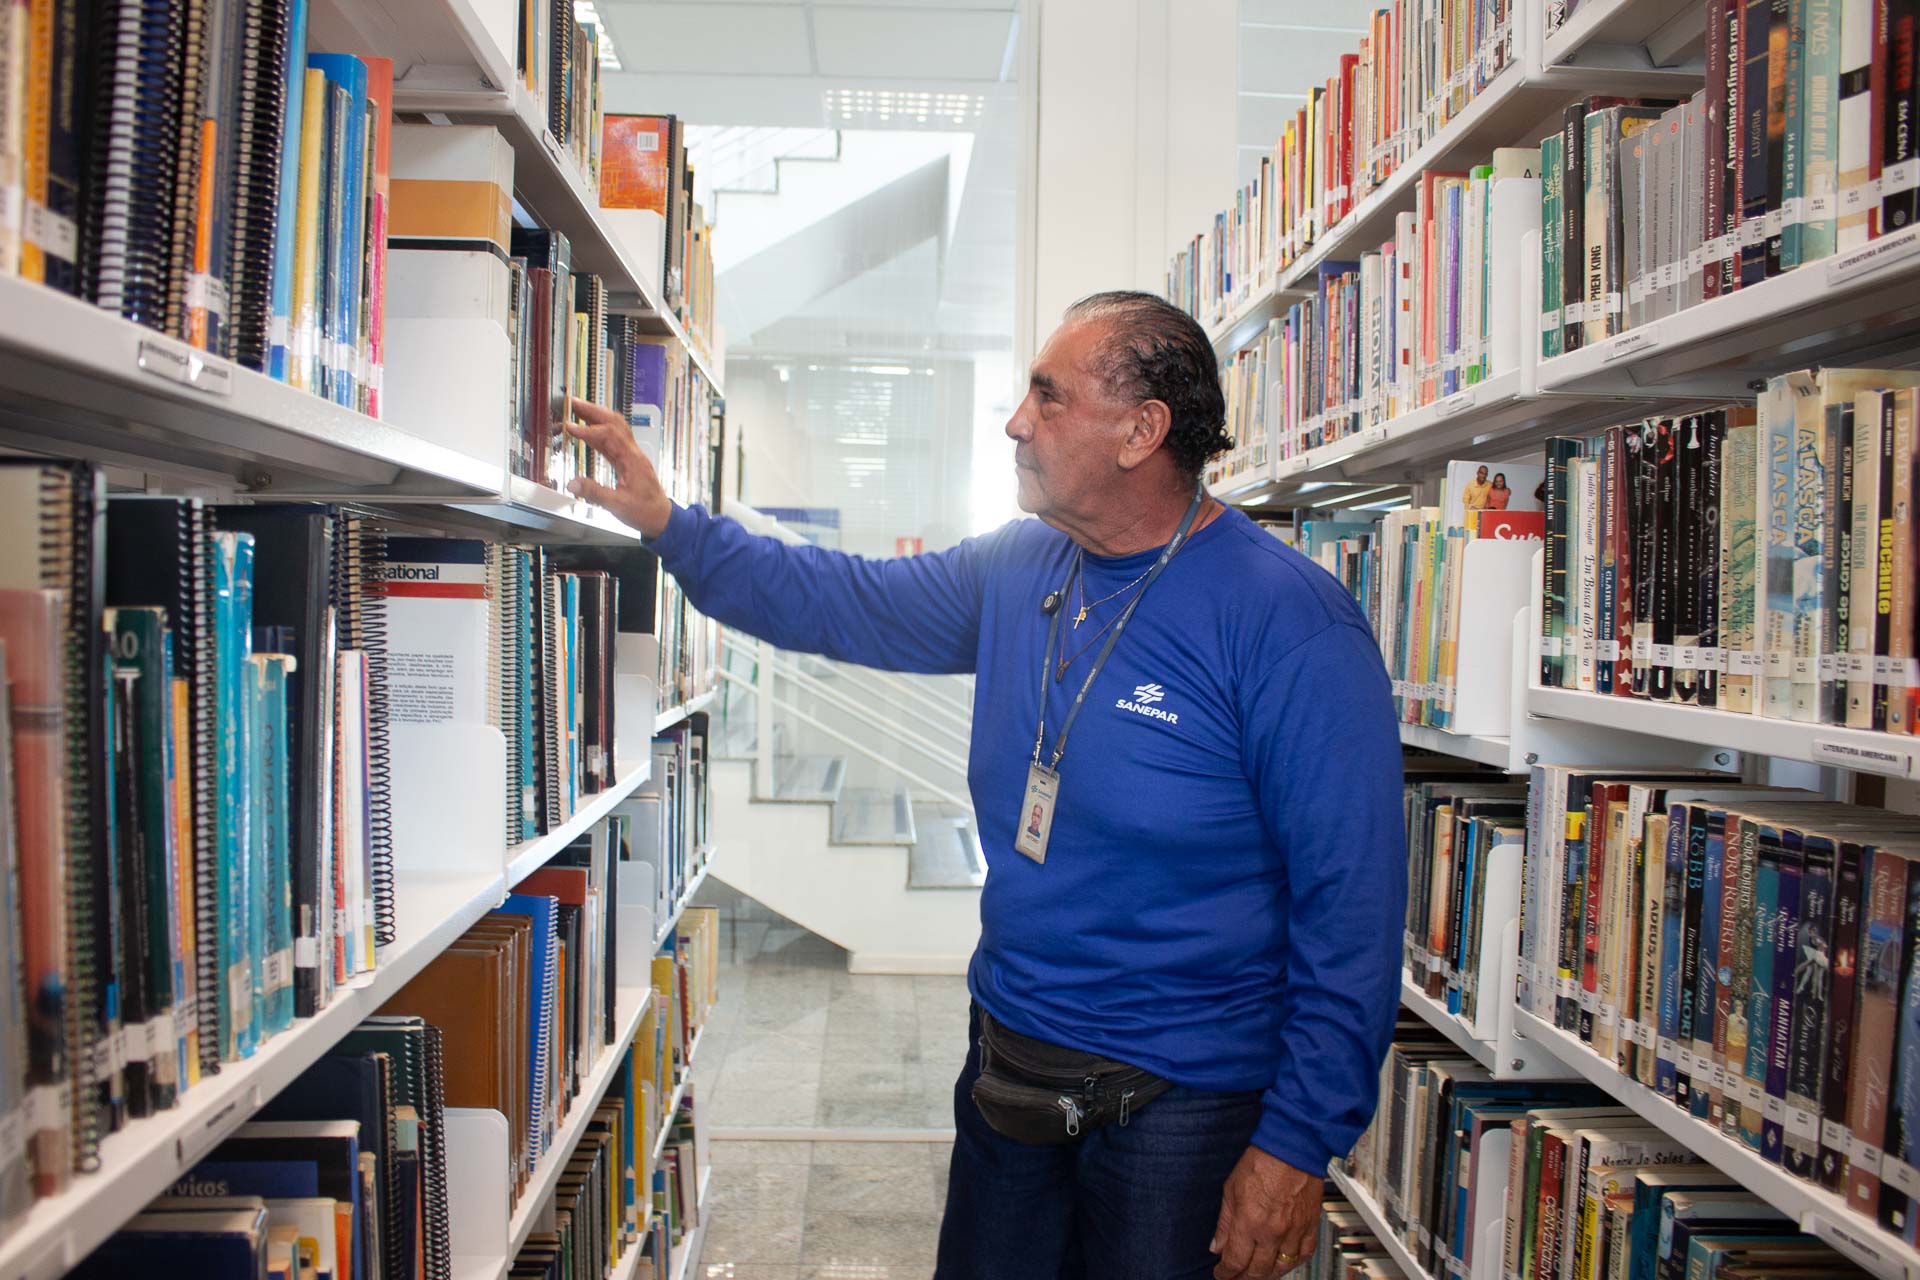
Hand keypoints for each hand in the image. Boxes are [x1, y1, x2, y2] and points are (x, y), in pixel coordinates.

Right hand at [562, 397, 673, 537]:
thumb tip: (572, 484)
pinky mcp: (629, 461)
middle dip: (594, 411)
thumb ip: (594, 493)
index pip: (609, 436)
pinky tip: (589, 432)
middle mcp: (633, 453)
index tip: (570, 427)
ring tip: (579, 410)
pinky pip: (615, 440)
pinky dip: (600, 433)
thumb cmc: (644, 512)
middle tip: (574, 403)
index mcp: (632, 460)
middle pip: (614, 423)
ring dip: (598, 417)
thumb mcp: (618, 506)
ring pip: (615, 428)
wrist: (662, 518)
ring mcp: (632, 456)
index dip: (588, 430)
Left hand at [1211, 1147, 1321, 1279]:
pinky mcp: (1310, 1227)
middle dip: (1243, 1278)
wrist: (1293, 1147)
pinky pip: (1303, 1256)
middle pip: (1258, 1271)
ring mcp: (1294, 1232)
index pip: (1236, 1262)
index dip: (1226, 1273)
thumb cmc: (1262, 1162)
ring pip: (1281, 1268)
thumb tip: (1217, 1246)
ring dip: (1266, 1275)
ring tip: (1256, 1274)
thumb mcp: (1231, 1190)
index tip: (1221, 1274)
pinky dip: (1292, 1264)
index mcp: (1250, 1222)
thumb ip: (1224, 1223)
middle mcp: (1273, 1232)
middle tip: (1235, 1277)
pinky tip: (1282, 1263)